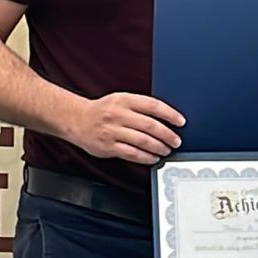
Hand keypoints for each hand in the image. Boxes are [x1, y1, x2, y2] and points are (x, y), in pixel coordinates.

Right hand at [69, 93, 184, 164]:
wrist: (77, 119)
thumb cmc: (103, 110)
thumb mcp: (120, 100)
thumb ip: (140, 107)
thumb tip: (166, 118)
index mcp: (124, 100)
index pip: (153, 105)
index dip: (170, 114)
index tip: (181, 121)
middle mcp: (118, 115)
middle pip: (150, 125)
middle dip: (167, 135)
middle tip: (176, 140)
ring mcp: (112, 131)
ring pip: (142, 141)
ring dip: (159, 147)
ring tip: (166, 150)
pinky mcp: (108, 147)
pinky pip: (132, 154)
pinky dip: (146, 157)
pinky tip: (153, 158)